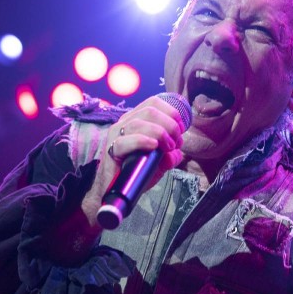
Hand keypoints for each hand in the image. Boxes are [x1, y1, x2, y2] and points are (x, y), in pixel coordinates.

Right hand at [80, 96, 187, 225]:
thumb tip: (177, 153)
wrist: (117, 190)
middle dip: (169, 124)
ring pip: (139, 123)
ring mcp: (116, 136)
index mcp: (136, 120)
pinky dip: (142, 141)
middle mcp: (125, 124)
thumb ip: (170, 155)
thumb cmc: (136, 171)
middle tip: (176, 142)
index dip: (171, 112)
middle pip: (150, 111)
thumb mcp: (159, 162)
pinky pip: (125, 141)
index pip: (153, 103)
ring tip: (168, 147)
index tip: (181, 129)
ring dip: (160, 133)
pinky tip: (153, 146)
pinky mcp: (111, 151)